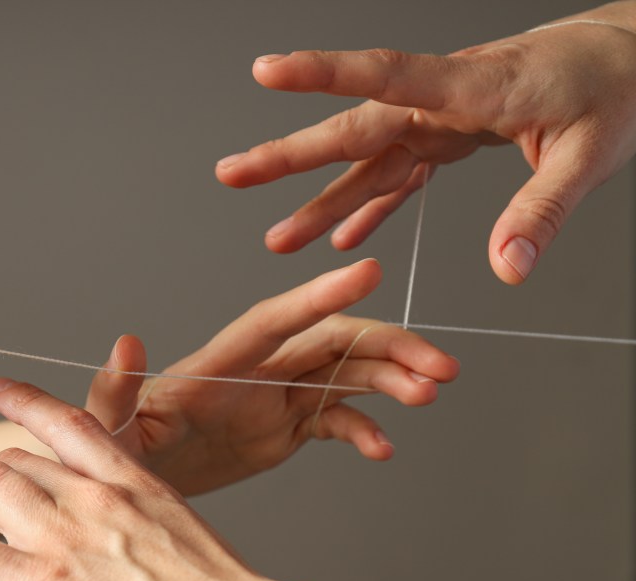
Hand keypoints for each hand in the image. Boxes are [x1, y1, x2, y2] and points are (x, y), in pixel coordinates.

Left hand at [85, 259, 458, 494]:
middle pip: (331, 341)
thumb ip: (117, 391)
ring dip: (391, 379)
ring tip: (428, 395)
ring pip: (346, 373)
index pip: (274, 321)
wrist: (139, 484)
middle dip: (388, 345)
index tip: (368, 274)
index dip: (319, 297)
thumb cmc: (120, 449)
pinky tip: (383, 448)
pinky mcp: (286, 426)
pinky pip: (337, 418)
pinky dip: (365, 428)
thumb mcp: (113, 430)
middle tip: (440, 366)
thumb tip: (125, 344)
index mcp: (218, 364)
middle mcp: (255, 370)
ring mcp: (275, 396)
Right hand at [215, 2, 635, 283]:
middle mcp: (442, 103)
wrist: (626, 60)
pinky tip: (345, 238)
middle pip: (354, 129)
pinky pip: (400, 177)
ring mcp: (441, 121)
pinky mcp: (450, 138)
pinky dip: (371, 208)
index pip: (385, 76)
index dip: (323, 73)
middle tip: (234, 172)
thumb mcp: (592, 153)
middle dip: (289, 155)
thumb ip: (542, 210)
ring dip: (320, 199)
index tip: (268, 70)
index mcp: (471, 89)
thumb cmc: (616, 89)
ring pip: (367, 163)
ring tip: (278, 237)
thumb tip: (507, 269)